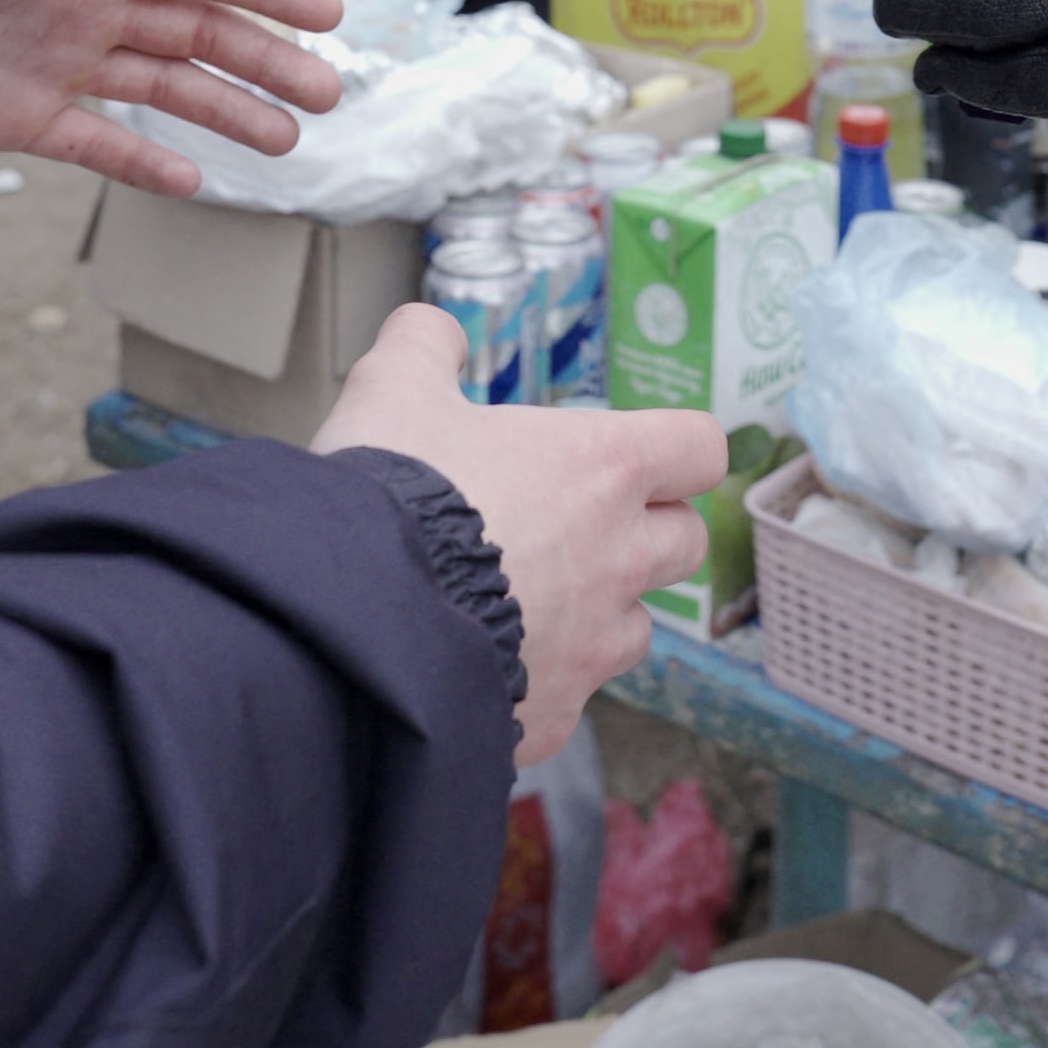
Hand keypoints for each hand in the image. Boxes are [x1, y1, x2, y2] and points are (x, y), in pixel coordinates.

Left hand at [0, 0, 348, 198]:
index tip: (330, 13)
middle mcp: (83, 6)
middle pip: (196, 34)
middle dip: (265, 61)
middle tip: (331, 95)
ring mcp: (56, 65)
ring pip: (163, 89)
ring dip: (225, 112)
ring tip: (287, 143)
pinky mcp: (20, 119)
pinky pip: (100, 145)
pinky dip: (146, 165)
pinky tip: (194, 183)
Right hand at [315, 306, 724, 759]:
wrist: (347, 625)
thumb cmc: (385, 499)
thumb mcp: (391, 389)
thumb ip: (423, 347)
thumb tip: (434, 332)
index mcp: (600, 469)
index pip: (700, 448)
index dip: (675, 448)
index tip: (638, 455)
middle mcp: (617, 558)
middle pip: (683, 541)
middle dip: (644, 530)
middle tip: (575, 524)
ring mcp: (592, 646)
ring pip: (635, 626)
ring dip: (599, 611)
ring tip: (526, 598)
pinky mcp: (555, 715)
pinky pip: (571, 697)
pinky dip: (542, 681)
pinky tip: (483, 663)